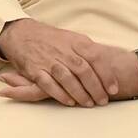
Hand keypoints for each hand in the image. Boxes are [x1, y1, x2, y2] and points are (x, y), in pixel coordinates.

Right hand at [0, 39, 137, 104]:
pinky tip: (69, 102)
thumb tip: (109, 64)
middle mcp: (63, 51)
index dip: (106, 75)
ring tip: (89, 104)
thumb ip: (89, 51)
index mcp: (76, 42)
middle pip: (83, 70)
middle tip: (103, 101)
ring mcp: (48, 60)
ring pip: (67, 78)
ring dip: (80, 93)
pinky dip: (60, 94)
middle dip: (95, 88)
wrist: (23, 34)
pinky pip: (48, 84)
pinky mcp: (34, 69)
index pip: (96, 58)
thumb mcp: (73, 39)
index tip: (114, 89)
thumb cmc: (53, 40)